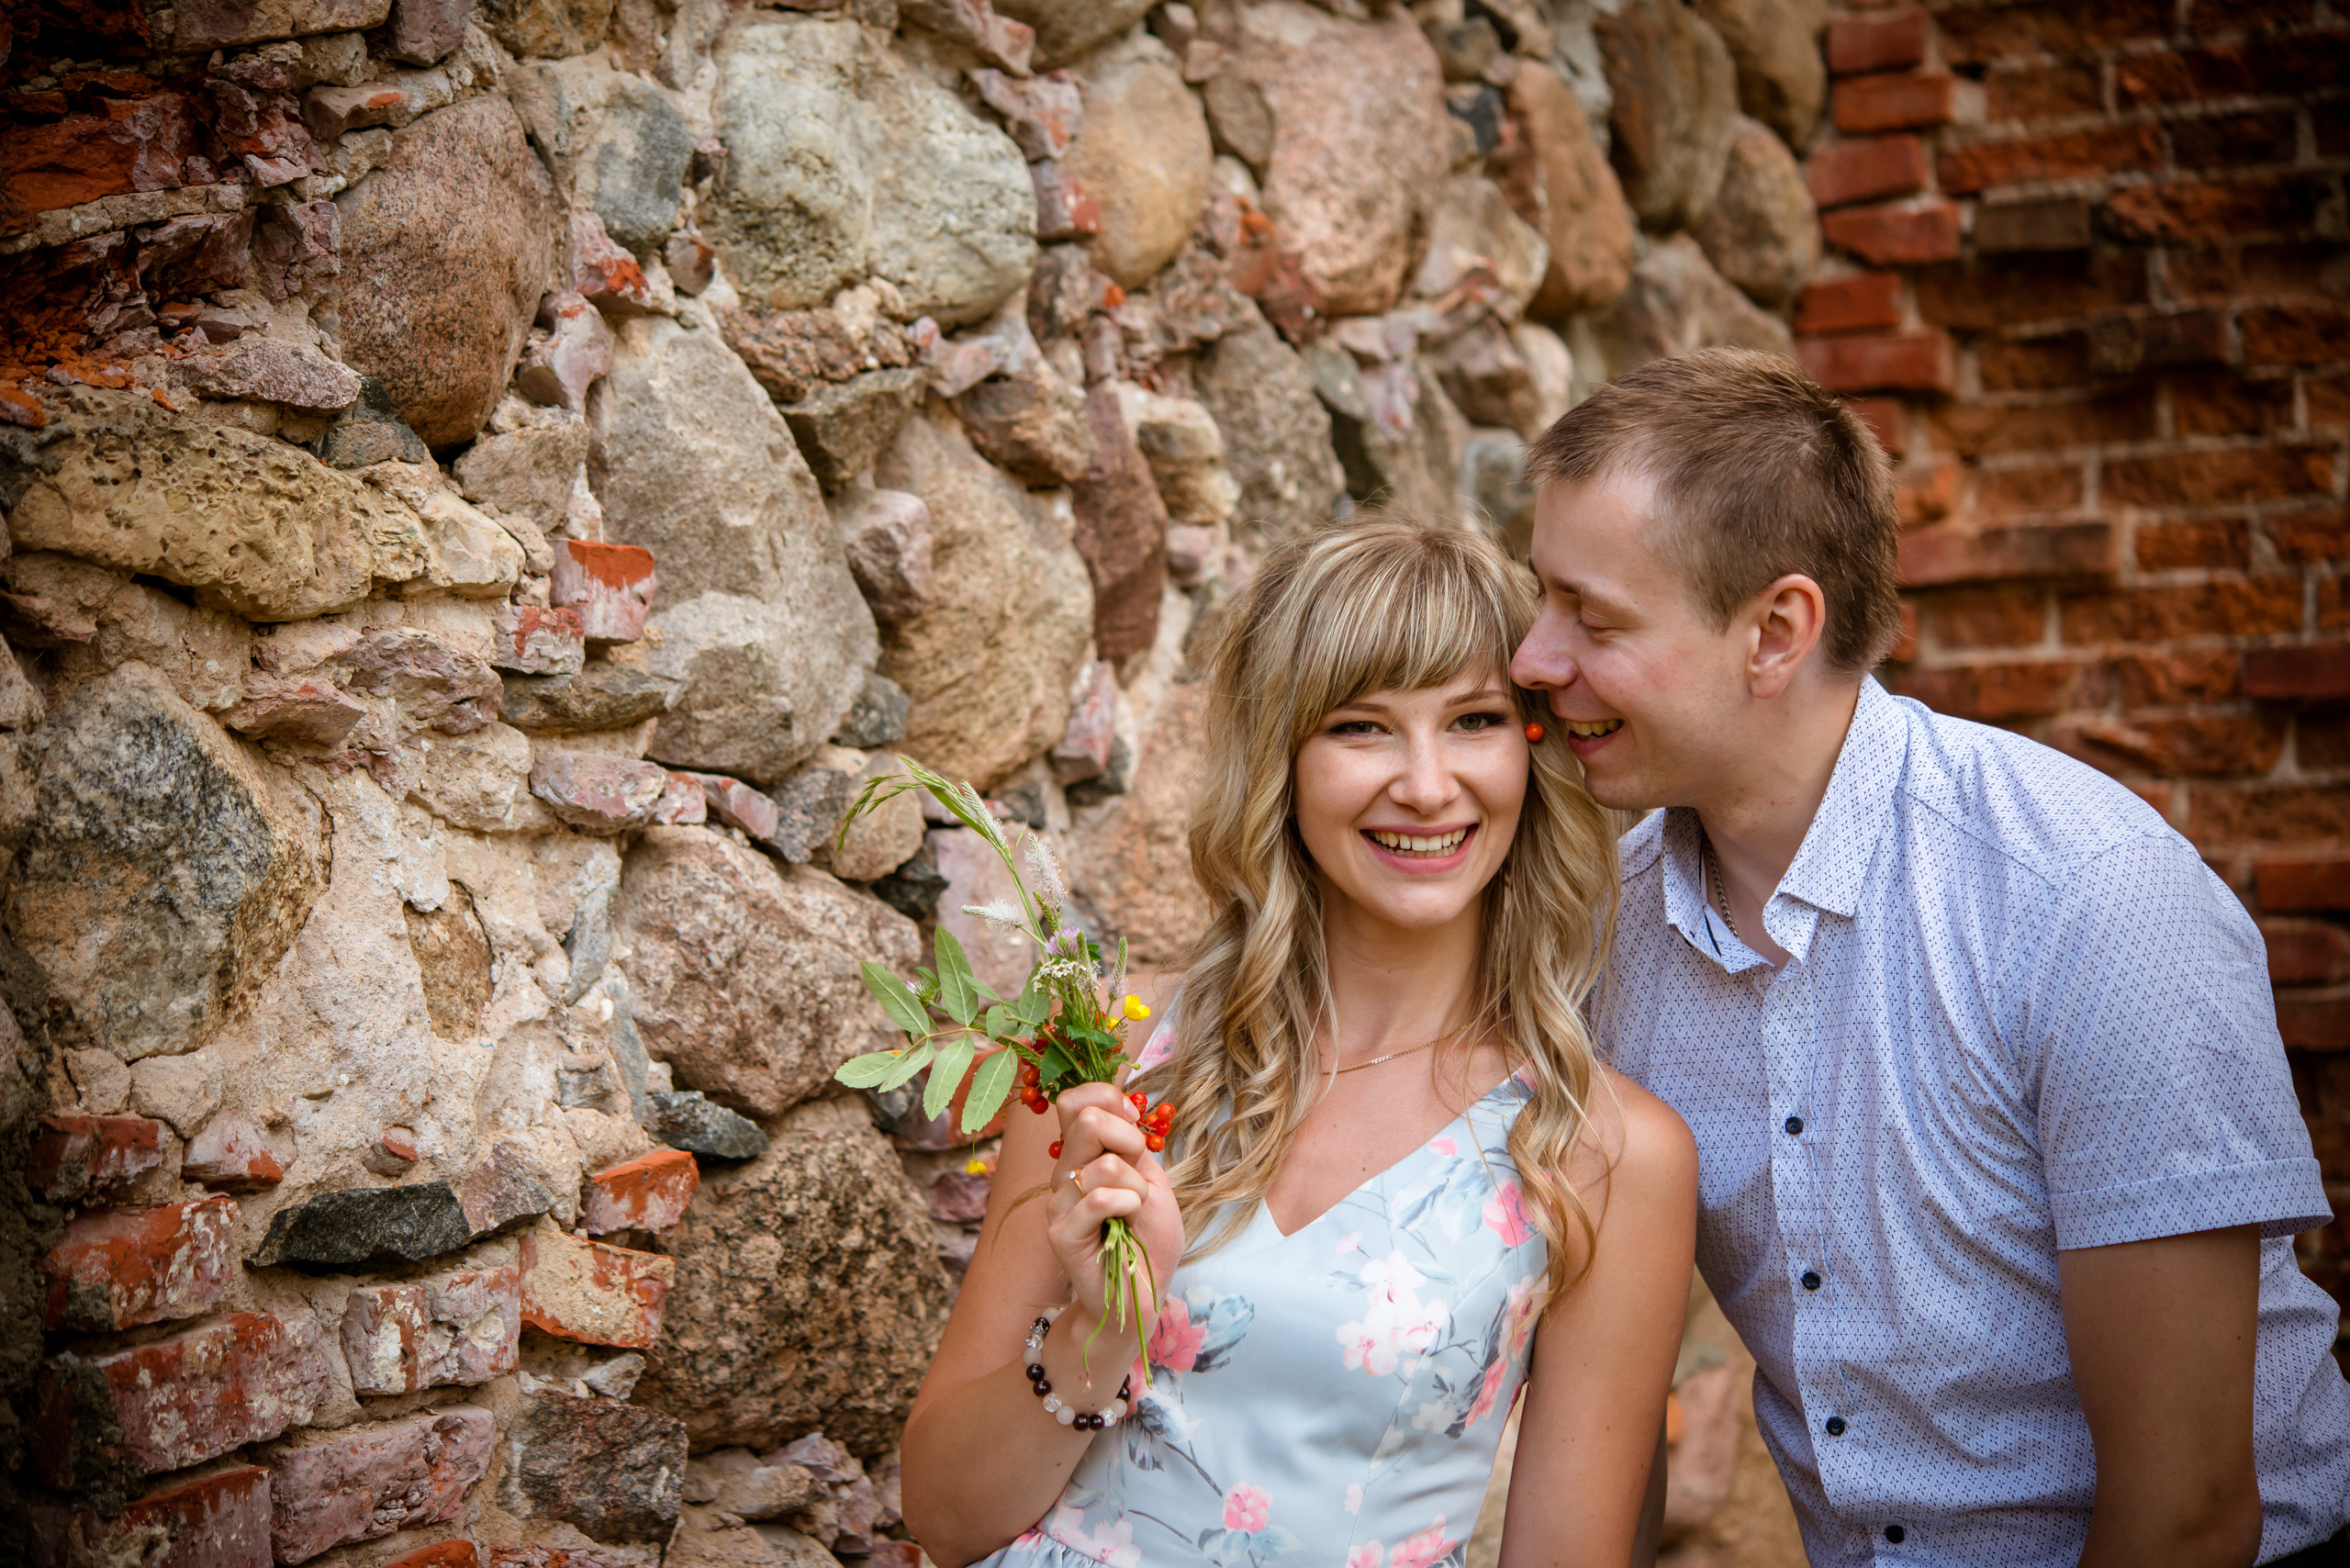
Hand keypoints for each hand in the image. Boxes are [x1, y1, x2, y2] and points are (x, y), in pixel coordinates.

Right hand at [1044, 1083, 1183, 1329]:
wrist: (1143, 1291)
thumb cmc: (1148, 1237)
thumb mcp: (1151, 1178)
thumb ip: (1131, 1143)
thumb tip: (1122, 1105)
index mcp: (1082, 1155)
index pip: (1074, 1100)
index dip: (1108, 1098)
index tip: (1134, 1122)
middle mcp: (1064, 1172)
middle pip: (1084, 1118)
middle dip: (1128, 1138)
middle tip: (1139, 1171)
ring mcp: (1059, 1202)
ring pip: (1104, 1164)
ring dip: (1137, 1187)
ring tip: (1134, 1213)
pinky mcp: (1061, 1232)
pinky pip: (1100, 1199)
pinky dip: (1129, 1207)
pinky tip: (1127, 1225)